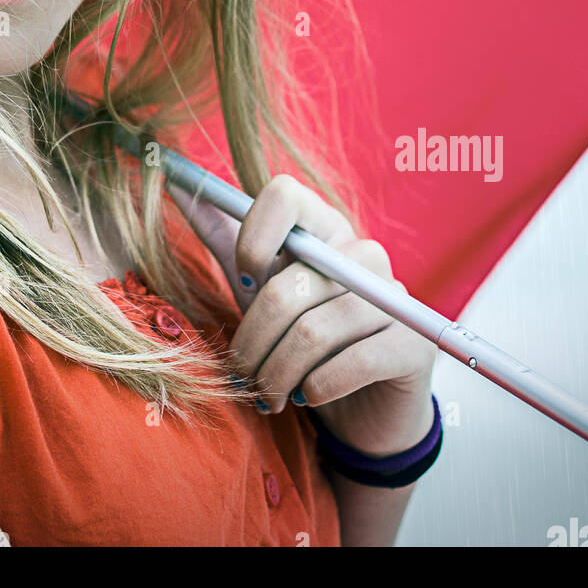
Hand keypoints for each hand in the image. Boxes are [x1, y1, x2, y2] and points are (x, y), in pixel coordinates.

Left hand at [166, 172, 436, 456]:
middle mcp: (364, 254)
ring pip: (312, 332)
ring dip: (276, 373)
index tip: (243, 280)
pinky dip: (315, 389)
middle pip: (287, 285)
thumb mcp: (258, 285)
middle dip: (251, 340)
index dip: (252, 236)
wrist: (363, 405)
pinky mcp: (413, 344)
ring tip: (267, 392)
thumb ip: (224, 236)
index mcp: (325, 227)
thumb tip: (174, 182)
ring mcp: (393, 298)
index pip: (284, 194)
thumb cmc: (301, 336)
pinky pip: (349, 365)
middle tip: (241, 371)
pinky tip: (307, 396)